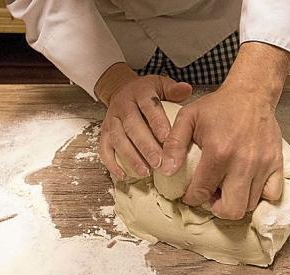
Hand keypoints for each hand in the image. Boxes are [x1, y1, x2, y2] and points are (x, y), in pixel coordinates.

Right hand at [96, 63, 191, 179]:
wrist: (121, 89)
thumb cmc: (146, 92)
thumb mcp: (161, 84)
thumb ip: (173, 90)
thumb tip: (187, 90)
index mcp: (139, 93)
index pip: (149, 107)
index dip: (158, 123)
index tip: (168, 140)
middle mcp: (123, 106)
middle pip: (132, 127)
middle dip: (146, 146)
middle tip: (159, 162)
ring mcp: (111, 120)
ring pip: (118, 139)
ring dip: (131, 157)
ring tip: (145, 172)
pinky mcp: (103, 133)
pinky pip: (104, 149)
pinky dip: (112, 163)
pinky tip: (123, 175)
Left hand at [160, 42, 289, 219]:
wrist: (251, 94)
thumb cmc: (218, 106)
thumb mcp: (188, 117)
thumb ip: (174, 144)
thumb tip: (166, 171)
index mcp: (218, 152)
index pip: (202, 192)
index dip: (192, 198)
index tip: (191, 194)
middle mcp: (242, 163)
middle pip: (232, 209)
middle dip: (217, 208)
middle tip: (211, 196)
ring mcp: (263, 165)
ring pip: (250, 204)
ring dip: (235, 202)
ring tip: (226, 188)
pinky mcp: (277, 163)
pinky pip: (272, 194)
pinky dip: (259, 196)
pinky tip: (247, 185)